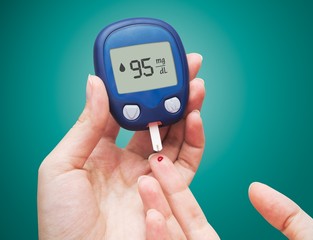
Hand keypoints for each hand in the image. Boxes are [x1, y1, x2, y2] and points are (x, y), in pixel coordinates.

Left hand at [37, 53, 204, 238]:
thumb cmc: (61, 220)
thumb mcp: (62, 166)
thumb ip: (85, 125)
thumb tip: (96, 84)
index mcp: (102, 150)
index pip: (127, 111)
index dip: (140, 89)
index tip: (150, 68)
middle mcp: (129, 160)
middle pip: (157, 120)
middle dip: (173, 94)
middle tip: (186, 71)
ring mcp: (150, 175)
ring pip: (176, 137)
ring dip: (187, 111)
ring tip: (195, 89)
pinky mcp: (167, 192)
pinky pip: (187, 163)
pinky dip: (194, 140)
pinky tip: (195, 119)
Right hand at [138, 155, 312, 239]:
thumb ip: (287, 216)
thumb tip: (256, 188)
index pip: (193, 220)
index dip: (178, 193)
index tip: (166, 167)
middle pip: (177, 226)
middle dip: (162, 196)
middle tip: (151, 164)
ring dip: (155, 214)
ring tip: (145, 184)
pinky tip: (153, 219)